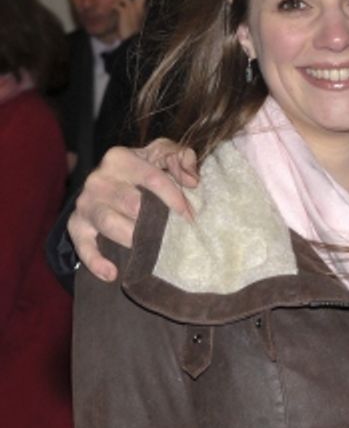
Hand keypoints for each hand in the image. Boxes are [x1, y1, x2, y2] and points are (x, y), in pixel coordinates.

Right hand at [68, 139, 198, 281]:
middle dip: (155, 220)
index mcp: (120, 158)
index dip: (175, 199)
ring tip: (150, 249)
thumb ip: (181, 157)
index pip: (153, 178)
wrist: (108, 182)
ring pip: (109, 223)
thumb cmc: (143, 168)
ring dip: (132, 238)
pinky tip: (112, 273)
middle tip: (173, 233)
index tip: (189, 217)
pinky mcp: (77, 224)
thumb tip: (191, 180)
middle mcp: (98, 179)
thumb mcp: (161, 154)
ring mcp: (86, 203)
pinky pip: (82, 245)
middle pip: (131, 203)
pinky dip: (95, 261)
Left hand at [115, 0, 147, 40]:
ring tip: (116, 7)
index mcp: (142, 9)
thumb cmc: (129, 28)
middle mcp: (140, 8)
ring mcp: (133, 11)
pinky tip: (113, 11)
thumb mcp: (133, 17)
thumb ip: (131, 7)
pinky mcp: (125, 14)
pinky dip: (114, 6)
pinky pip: (117, 5)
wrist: (129, 41)